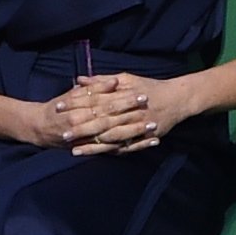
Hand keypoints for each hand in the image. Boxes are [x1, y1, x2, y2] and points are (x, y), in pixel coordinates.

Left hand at [55, 73, 172, 155]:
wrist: (177, 99)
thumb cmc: (149, 87)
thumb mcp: (126, 78)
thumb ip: (102, 81)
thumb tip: (80, 80)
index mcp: (121, 94)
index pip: (93, 100)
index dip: (75, 105)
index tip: (58, 107)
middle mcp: (127, 111)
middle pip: (100, 121)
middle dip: (80, 129)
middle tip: (62, 134)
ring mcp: (135, 126)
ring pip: (110, 137)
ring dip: (92, 145)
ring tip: (74, 150)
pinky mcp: (142, 138)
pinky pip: (124, 147)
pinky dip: (110, 152)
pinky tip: (97, 156)